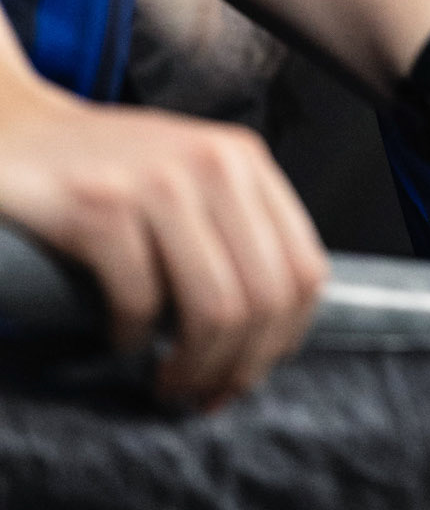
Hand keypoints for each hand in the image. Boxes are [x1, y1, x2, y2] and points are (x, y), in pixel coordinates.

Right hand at [0, 72, 326, 407]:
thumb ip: (237, 229)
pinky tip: (119, 339)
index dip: (283, 341)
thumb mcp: (194, 178)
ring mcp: (160, 183)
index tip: (249, 373)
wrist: (24, 132)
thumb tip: (271, 330)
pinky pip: (140, 303)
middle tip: (204, 393)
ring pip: (215, 309)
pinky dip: (130, 340)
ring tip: (166, 379)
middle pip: (266, 300)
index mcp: (247, 161)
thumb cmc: (111, 169)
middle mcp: (215, 164)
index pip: (306, 270)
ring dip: (191, 367)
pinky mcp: (102, 207)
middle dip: (239, 366)